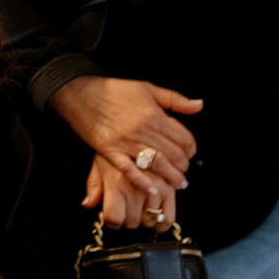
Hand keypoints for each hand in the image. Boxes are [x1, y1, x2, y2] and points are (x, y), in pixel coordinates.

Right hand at [49, 76, 198, 206]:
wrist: (80, 94)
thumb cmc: (114, 90)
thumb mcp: (147, 88)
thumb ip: (175, 99)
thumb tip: (199, 105)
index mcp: (154, 115)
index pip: (184, 138)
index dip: (191, 149)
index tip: (189, 152)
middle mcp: (143, 130)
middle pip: (174, 155)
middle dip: (183, 165)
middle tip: (184, 170)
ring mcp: (126, 143)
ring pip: (157, 165)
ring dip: (171, 177)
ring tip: (178, 184)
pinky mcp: (110, 152)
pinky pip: (130, 171)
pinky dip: (143, 182)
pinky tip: (153, 190)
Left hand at [84, 153, 176, 230]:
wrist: (136, 132)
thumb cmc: (116, 149)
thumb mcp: (99, 165)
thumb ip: (94, 186)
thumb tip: (87, 204)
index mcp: (116, 185)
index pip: (114, 219)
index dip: (112, 222)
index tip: (113, 219)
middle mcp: (136, 189)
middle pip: (132, 222)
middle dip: (128, 220)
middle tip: (128, 211)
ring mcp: (155, 190)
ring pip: (150, 220)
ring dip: (145, 219)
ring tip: (142, 210)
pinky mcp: (171, 188)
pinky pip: (170, 216)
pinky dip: (164, 222)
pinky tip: (158, 217)